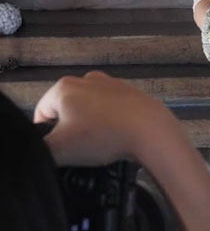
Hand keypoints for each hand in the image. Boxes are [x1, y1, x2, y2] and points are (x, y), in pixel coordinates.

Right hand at [34, 71, 185, 165]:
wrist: (150, 131)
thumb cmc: (104, 135)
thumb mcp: (58, 150)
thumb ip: (38, 150)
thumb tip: (38, 150)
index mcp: (63, 87)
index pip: (41, 114)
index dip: (47, 136)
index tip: (60, 149)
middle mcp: (87, 80)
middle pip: (66, 112)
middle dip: (70, 131)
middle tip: (81, 148)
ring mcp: (111, 85)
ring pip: (90, 112)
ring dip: (91, 128)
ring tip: (101, 144)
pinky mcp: (130, 94)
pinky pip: (112, 112)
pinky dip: (111, 124)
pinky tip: (117, 137)